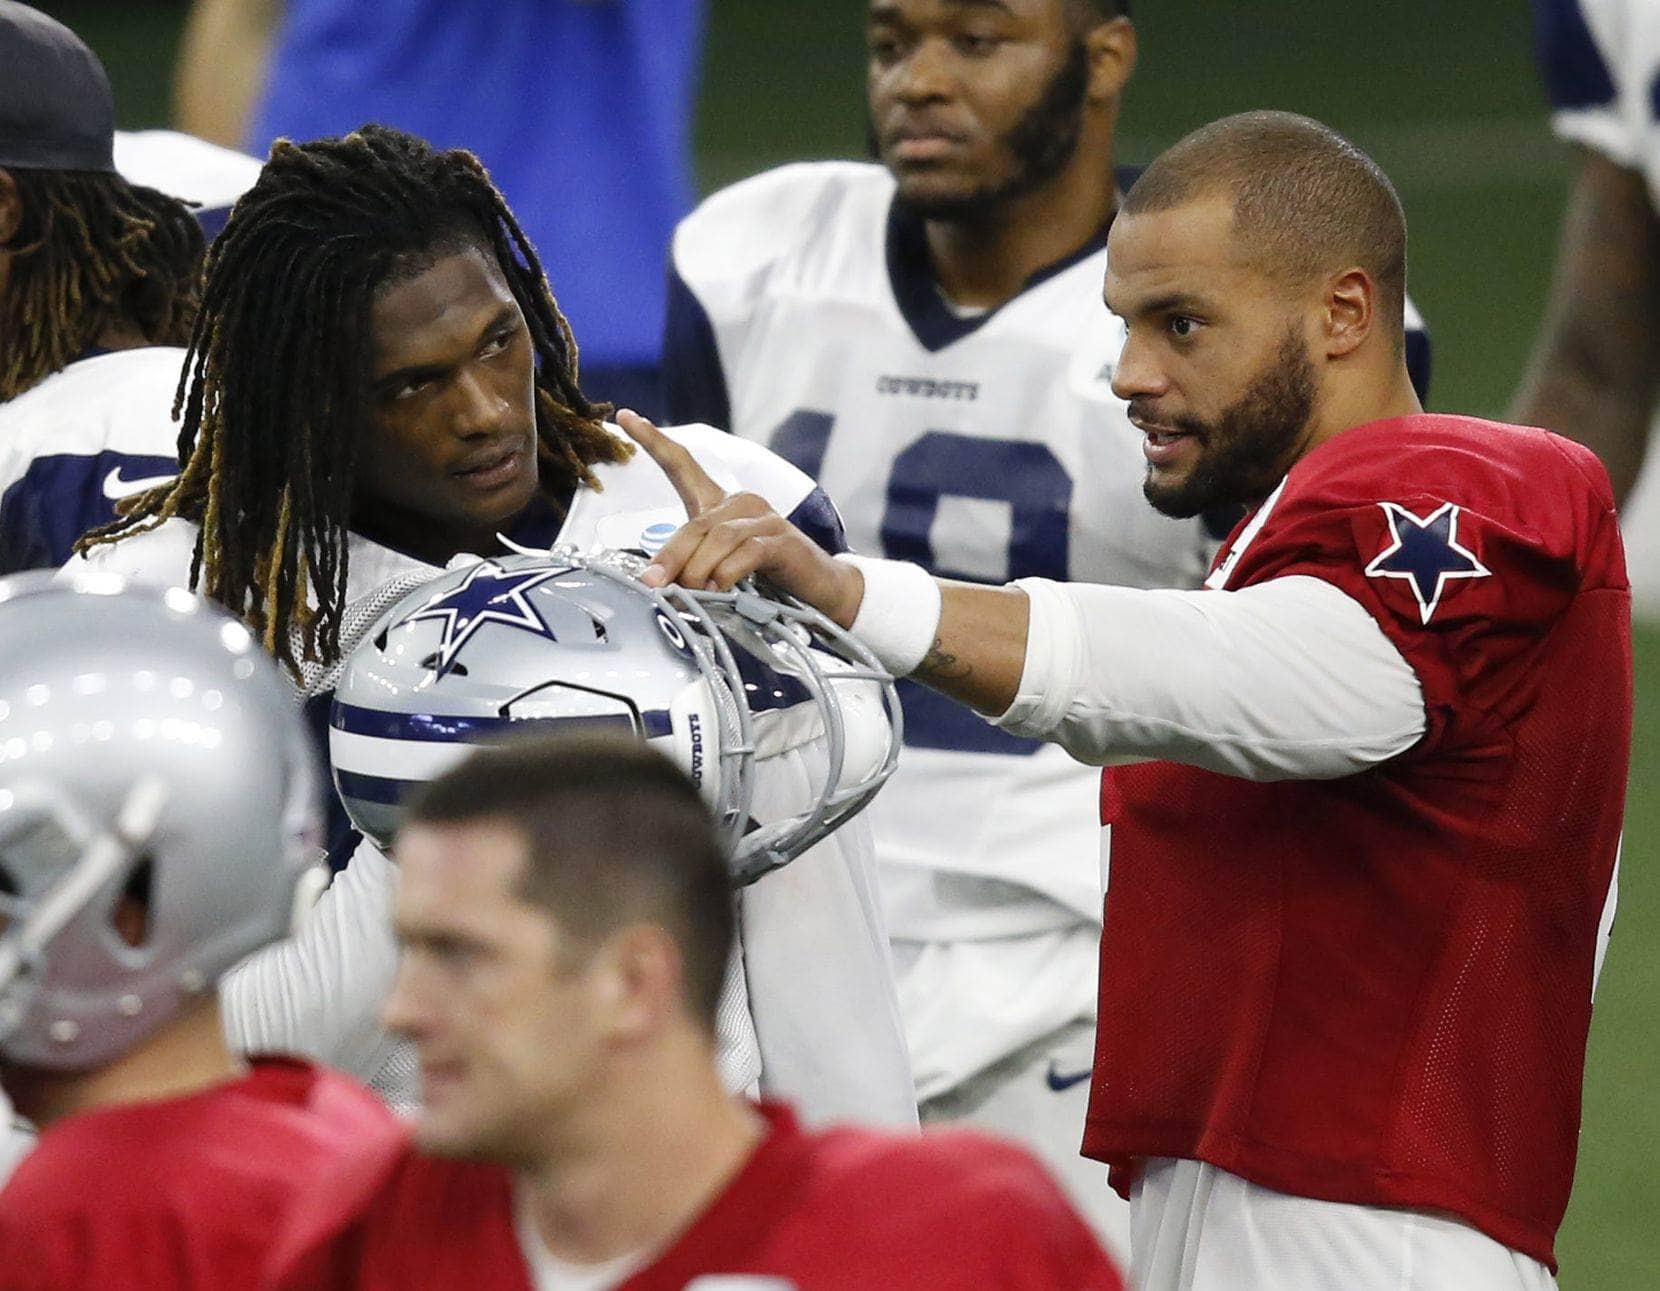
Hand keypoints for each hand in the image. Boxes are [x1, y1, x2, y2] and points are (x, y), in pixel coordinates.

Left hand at [615, 410, 865, 627]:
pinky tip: (720, 589)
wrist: (821, 588)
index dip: (654, 441)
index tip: (626, 417)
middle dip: (671, 557)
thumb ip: (692, 563)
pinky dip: (727, 573)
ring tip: (694, 593)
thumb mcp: (721, 566)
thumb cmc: (767, 575)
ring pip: (718, 538)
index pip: (683, 464)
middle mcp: (742, 502)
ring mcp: (765, 518)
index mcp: (722, 503)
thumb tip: (657, 581)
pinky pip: (746, 553)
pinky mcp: (781, 540)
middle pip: (695, 525)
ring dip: (699, 570)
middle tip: (654, 583)